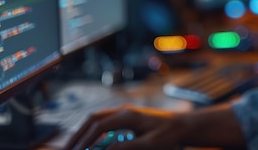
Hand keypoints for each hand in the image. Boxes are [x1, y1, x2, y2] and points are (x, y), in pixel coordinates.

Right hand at [64, 105, 182, 149]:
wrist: (184, 125)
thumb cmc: (170, 135)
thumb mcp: (150, 144)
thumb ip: (128, 147)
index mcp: (128, 115)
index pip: (98, 127)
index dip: (84, 141)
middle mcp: (123, 111)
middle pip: (92, 119)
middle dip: (77, 135)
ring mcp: (125, 113)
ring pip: (97, 119)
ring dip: (84, 132)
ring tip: (74, 147)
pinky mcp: (128, 119)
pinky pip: (104, 122)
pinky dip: (93, 132)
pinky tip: (91, 143)